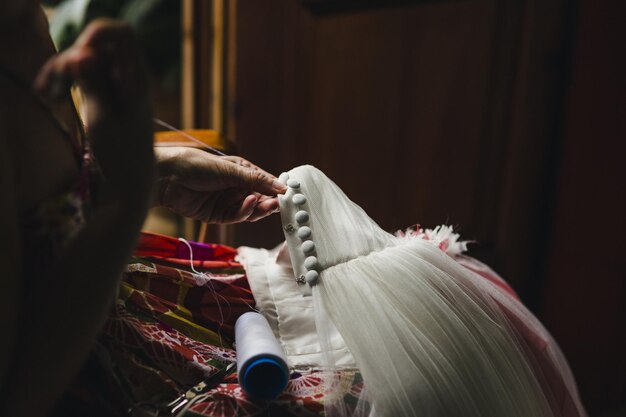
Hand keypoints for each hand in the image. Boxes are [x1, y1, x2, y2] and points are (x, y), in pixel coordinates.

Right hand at [35, 19, 154, 202]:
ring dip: (61, 73)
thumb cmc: (120, 156)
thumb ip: (94, 85)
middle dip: (68, 61)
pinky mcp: (107, 94)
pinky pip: (84, 75)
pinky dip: (66, 82)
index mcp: (136, 80)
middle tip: (49, 90)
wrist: (129, 181)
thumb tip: (84, 55)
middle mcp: (130, 77)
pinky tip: (49, 97)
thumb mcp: (103, 120)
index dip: (95, 36)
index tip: (76, 60)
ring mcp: (118, 85)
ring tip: (46, 96)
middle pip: (95, 46)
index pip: (121, 35)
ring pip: (84, 60)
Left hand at [155, 147, 286, 223]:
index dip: (276, 189)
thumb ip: (256, 180)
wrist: (167, 178)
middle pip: (260, 199)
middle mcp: (236, 188)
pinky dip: (244, 212)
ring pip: (250, 210)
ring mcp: (227, 202)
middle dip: (269, 202)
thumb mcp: (230, 169)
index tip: (289, 194)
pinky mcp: (218, 216)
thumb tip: (281, 187)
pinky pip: (236, 217)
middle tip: (280, 204)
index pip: (265, 182)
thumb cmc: (197, 165)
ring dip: (259, 208)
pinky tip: (249, 203)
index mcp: (241, 172)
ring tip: (267, 204)